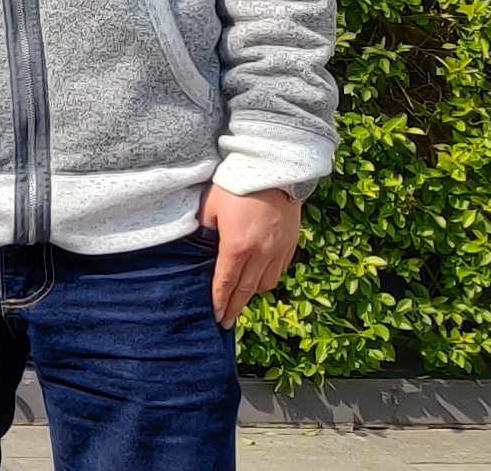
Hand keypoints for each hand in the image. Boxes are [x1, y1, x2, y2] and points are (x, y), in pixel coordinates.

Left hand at [204, 183, 301, 324]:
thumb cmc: (235, 184)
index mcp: (237, 245)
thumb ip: (205, 232)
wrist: (273, 168)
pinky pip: (280, 270)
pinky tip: (259, 280)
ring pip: (266, 283)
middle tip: (226, 321)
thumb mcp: (210, 207)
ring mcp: (279, 249)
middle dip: (235, 307)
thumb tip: (199, 249)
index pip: (226, 282)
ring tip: (240, 300)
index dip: (220, 301)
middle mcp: (261, 252)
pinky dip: (269, 278)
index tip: (216, 317)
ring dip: (252, 293)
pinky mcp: (291, 243)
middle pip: (247, 289)